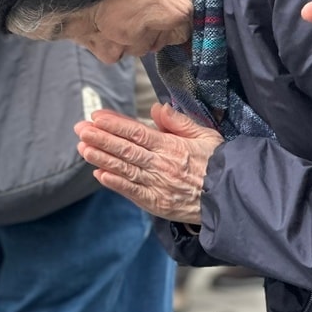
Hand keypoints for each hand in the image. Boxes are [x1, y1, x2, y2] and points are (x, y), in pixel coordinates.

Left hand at [74, 103, 221, 224]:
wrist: (232, 198)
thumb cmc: (218, 164)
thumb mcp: (205, 135)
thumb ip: (179, 121)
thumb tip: (156, 108)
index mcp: (172, 147)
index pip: (137, 132)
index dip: (115, 124)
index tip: (97, 117)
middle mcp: (162, 165)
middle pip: (126, 149)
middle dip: (100, 138)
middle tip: (80, 129)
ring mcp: (158, 186)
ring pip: (125, 169)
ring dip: (102, 158)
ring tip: (83, 148)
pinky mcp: (158, 204)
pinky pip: (133, 192)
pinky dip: (115, 184)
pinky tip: (99, 174)